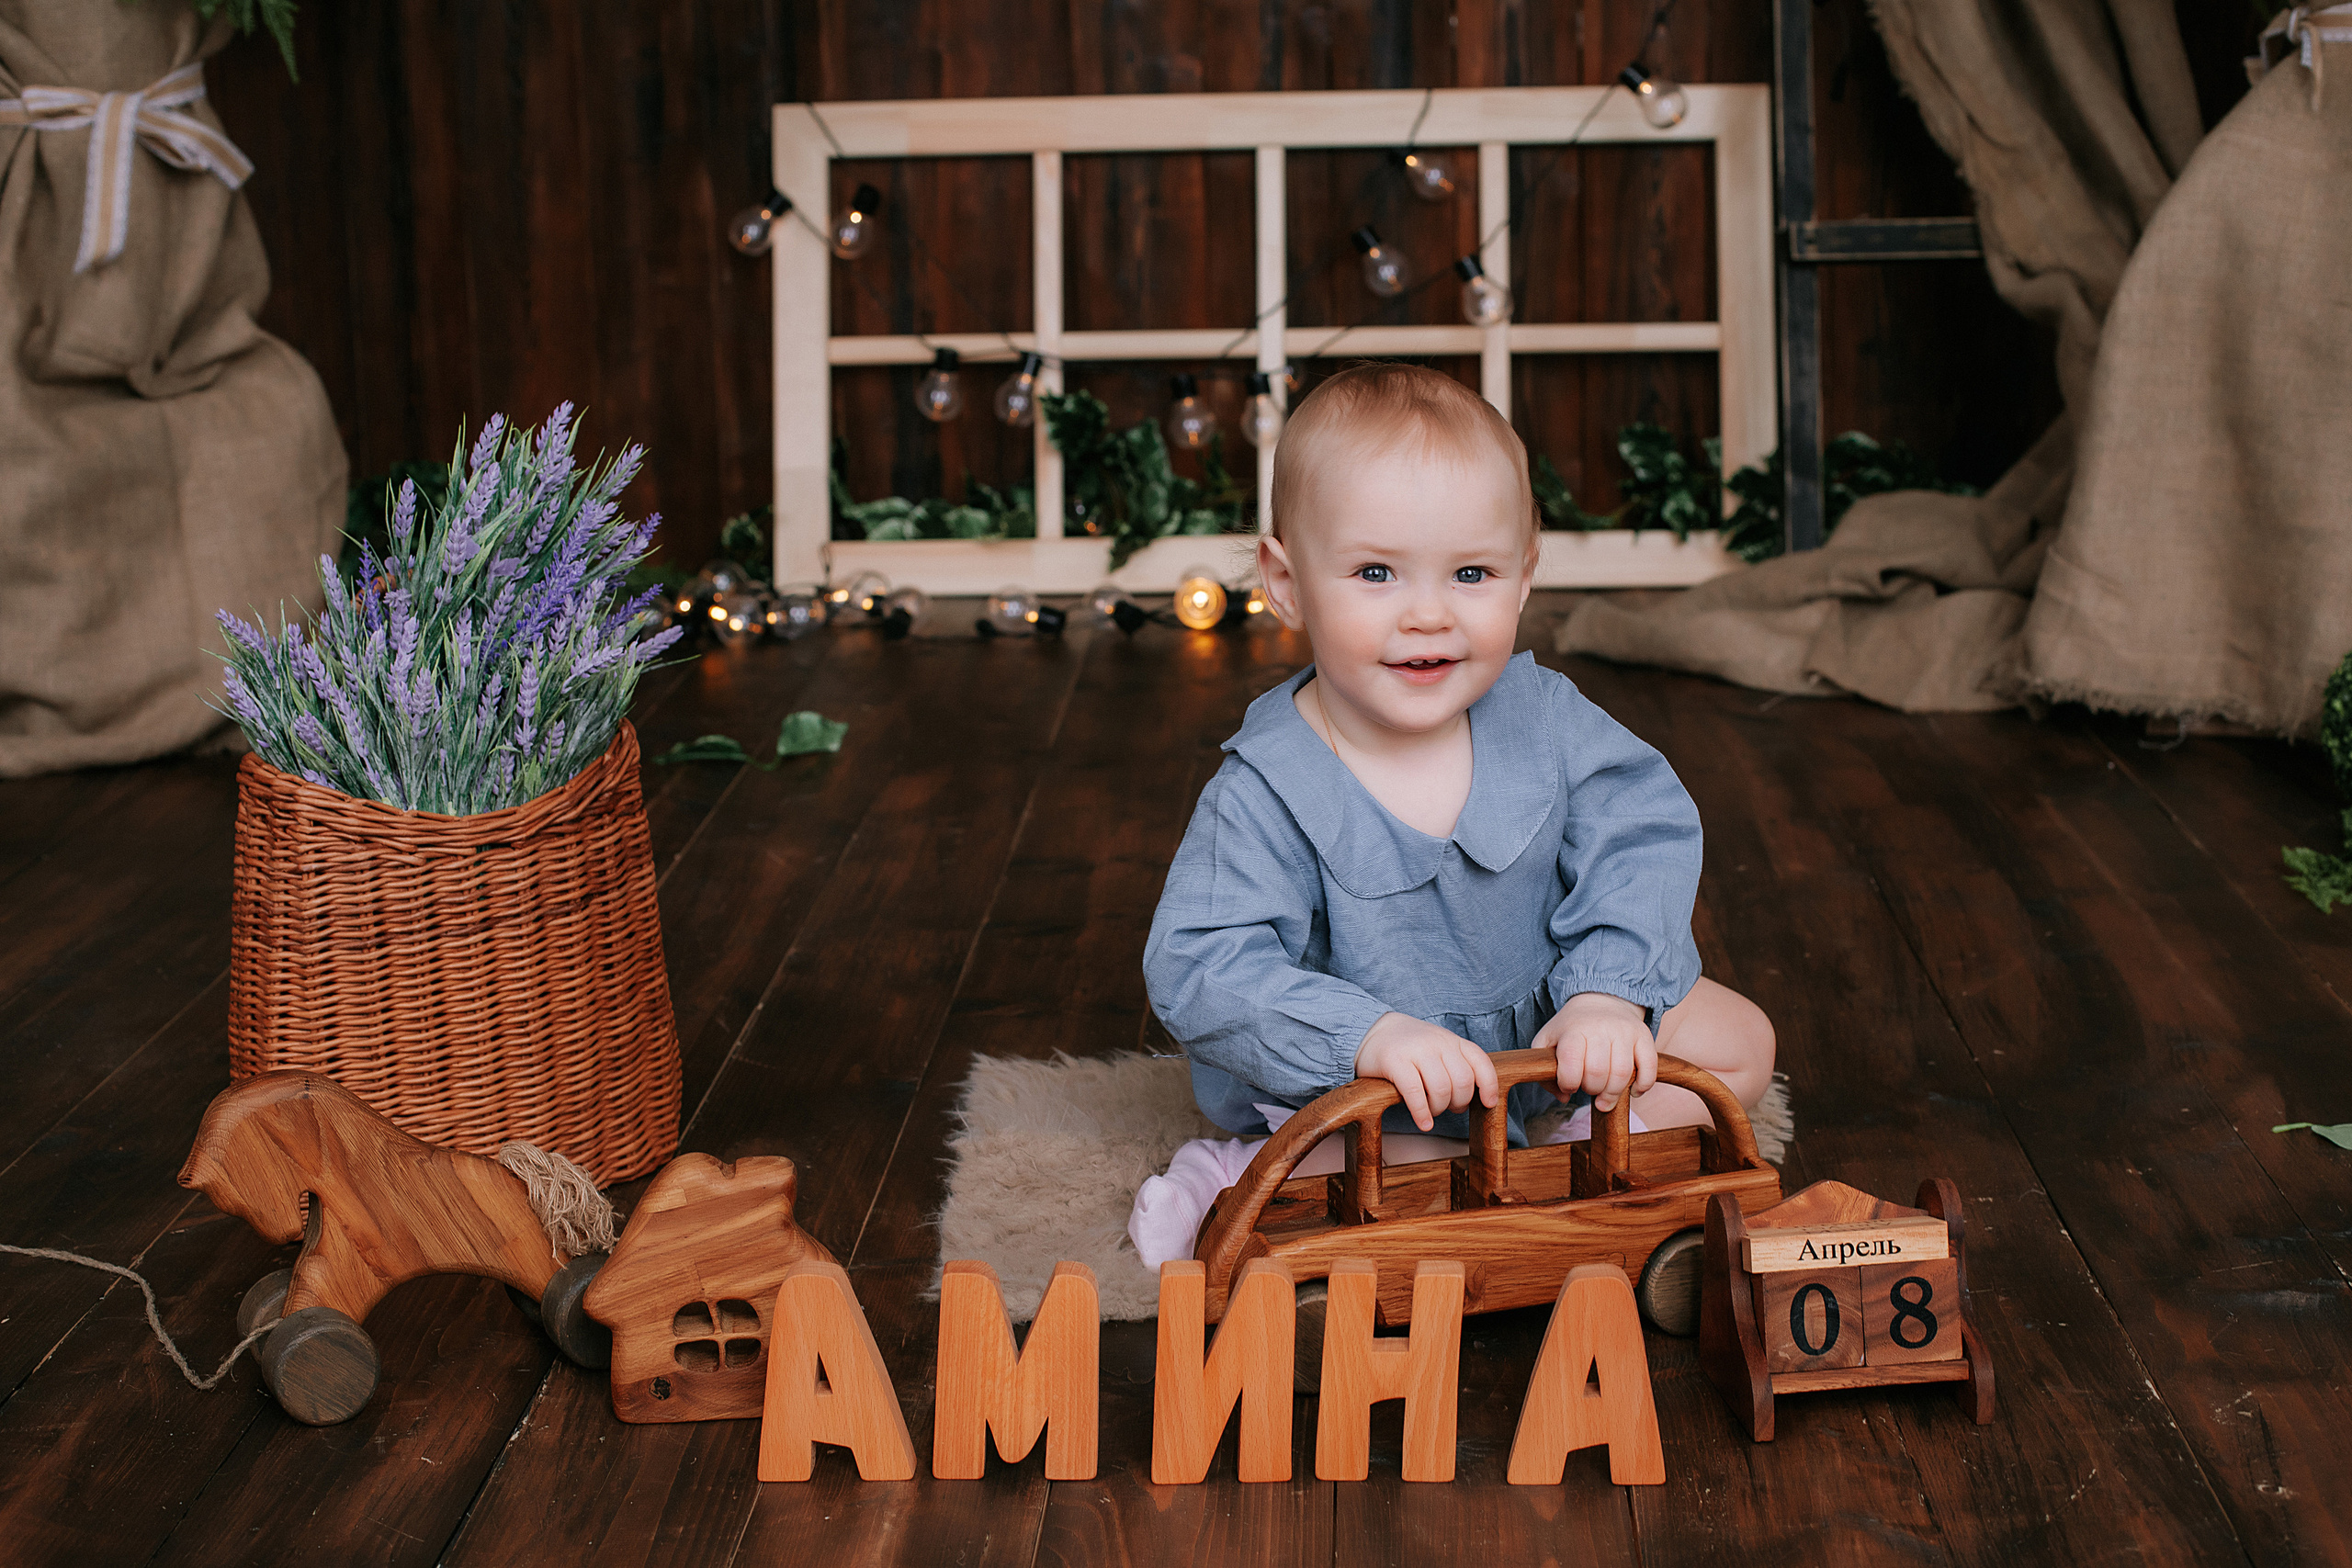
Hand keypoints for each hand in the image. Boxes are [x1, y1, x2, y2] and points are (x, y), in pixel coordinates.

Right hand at [1354, 1013, 1500, 1131]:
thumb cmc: (1410, 1048)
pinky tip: (1423, 1123)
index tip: (1488, 1103)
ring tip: (1431, 1112)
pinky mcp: (1394, 1061)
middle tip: (1448, 1107)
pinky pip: (1415, 1093)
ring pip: (1441, 1089)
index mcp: (1451, 1040)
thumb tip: (1475, 1099)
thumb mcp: (1438, 1049)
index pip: (1480, 1062)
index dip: (1489, 1086)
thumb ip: (1456, 1066)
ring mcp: (1415, 1050)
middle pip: (1462, 1082)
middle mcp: (1437, 1042)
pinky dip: (1422, 1113)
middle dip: (1459, 1102)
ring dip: (1439, 1109)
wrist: (1372, 1031)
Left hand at [1534, 992, 1654, 1112]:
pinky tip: (1632, 1091)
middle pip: (1597, 1073)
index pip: (1571, 1062)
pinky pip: (1649, 1068)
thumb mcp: (1547, 1040)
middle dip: (1591, 1090)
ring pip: (1622, 1074)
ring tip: (1605, 1096)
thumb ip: (1543, 1069)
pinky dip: (1643, 1086)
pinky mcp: (1644, 1036)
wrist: (1600, 999)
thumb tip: (1563, 1096)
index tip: (1568, 1085)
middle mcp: (1600, 1028)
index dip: (1568, 1083)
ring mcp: (1624, 1031)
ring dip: (1613, 1094)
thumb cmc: (1572, 1027)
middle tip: (1588, 1088)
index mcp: (1574, 1029)